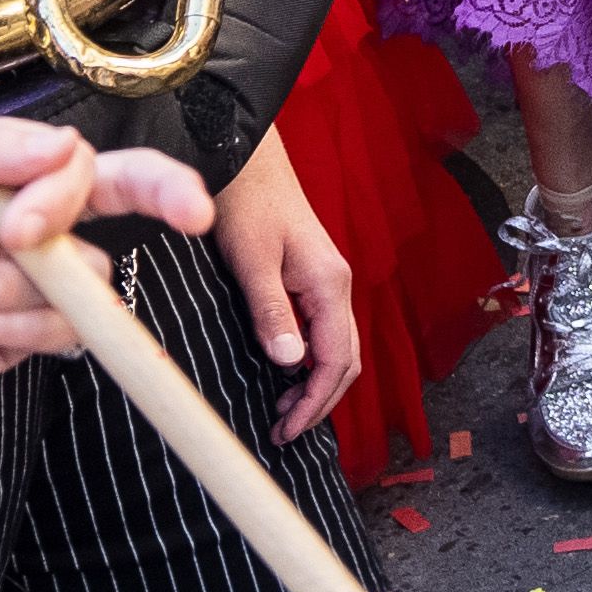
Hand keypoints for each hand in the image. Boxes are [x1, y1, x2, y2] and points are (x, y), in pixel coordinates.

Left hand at [0, 118, 216, 428]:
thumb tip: (59, 143)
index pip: (72, 158)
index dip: (65, 186)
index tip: (24, 222)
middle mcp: (25, 217)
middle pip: (126, 191)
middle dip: (168, 193)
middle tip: (191, 211)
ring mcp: (32, 277)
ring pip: (87, 277)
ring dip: (23, 291)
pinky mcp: (28, 333)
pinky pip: (68, 331)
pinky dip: (21, 329)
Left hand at [210, 128, 360, 438]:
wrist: (246, 159)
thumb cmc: (246, 202)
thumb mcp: (252, 260)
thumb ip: (272, 311)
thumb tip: (291, 364)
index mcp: (329, 284)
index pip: (337, 360)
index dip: (315, 403)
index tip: (288, 431)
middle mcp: (336, 285)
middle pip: (345, 360)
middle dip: (320, 401)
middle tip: (283, 431)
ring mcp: (326, 282)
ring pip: (336, 347)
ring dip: (315, 384)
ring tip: (282, 411)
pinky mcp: (310, 278)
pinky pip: (322, 331)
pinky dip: (310, 362)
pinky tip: (285, 371)